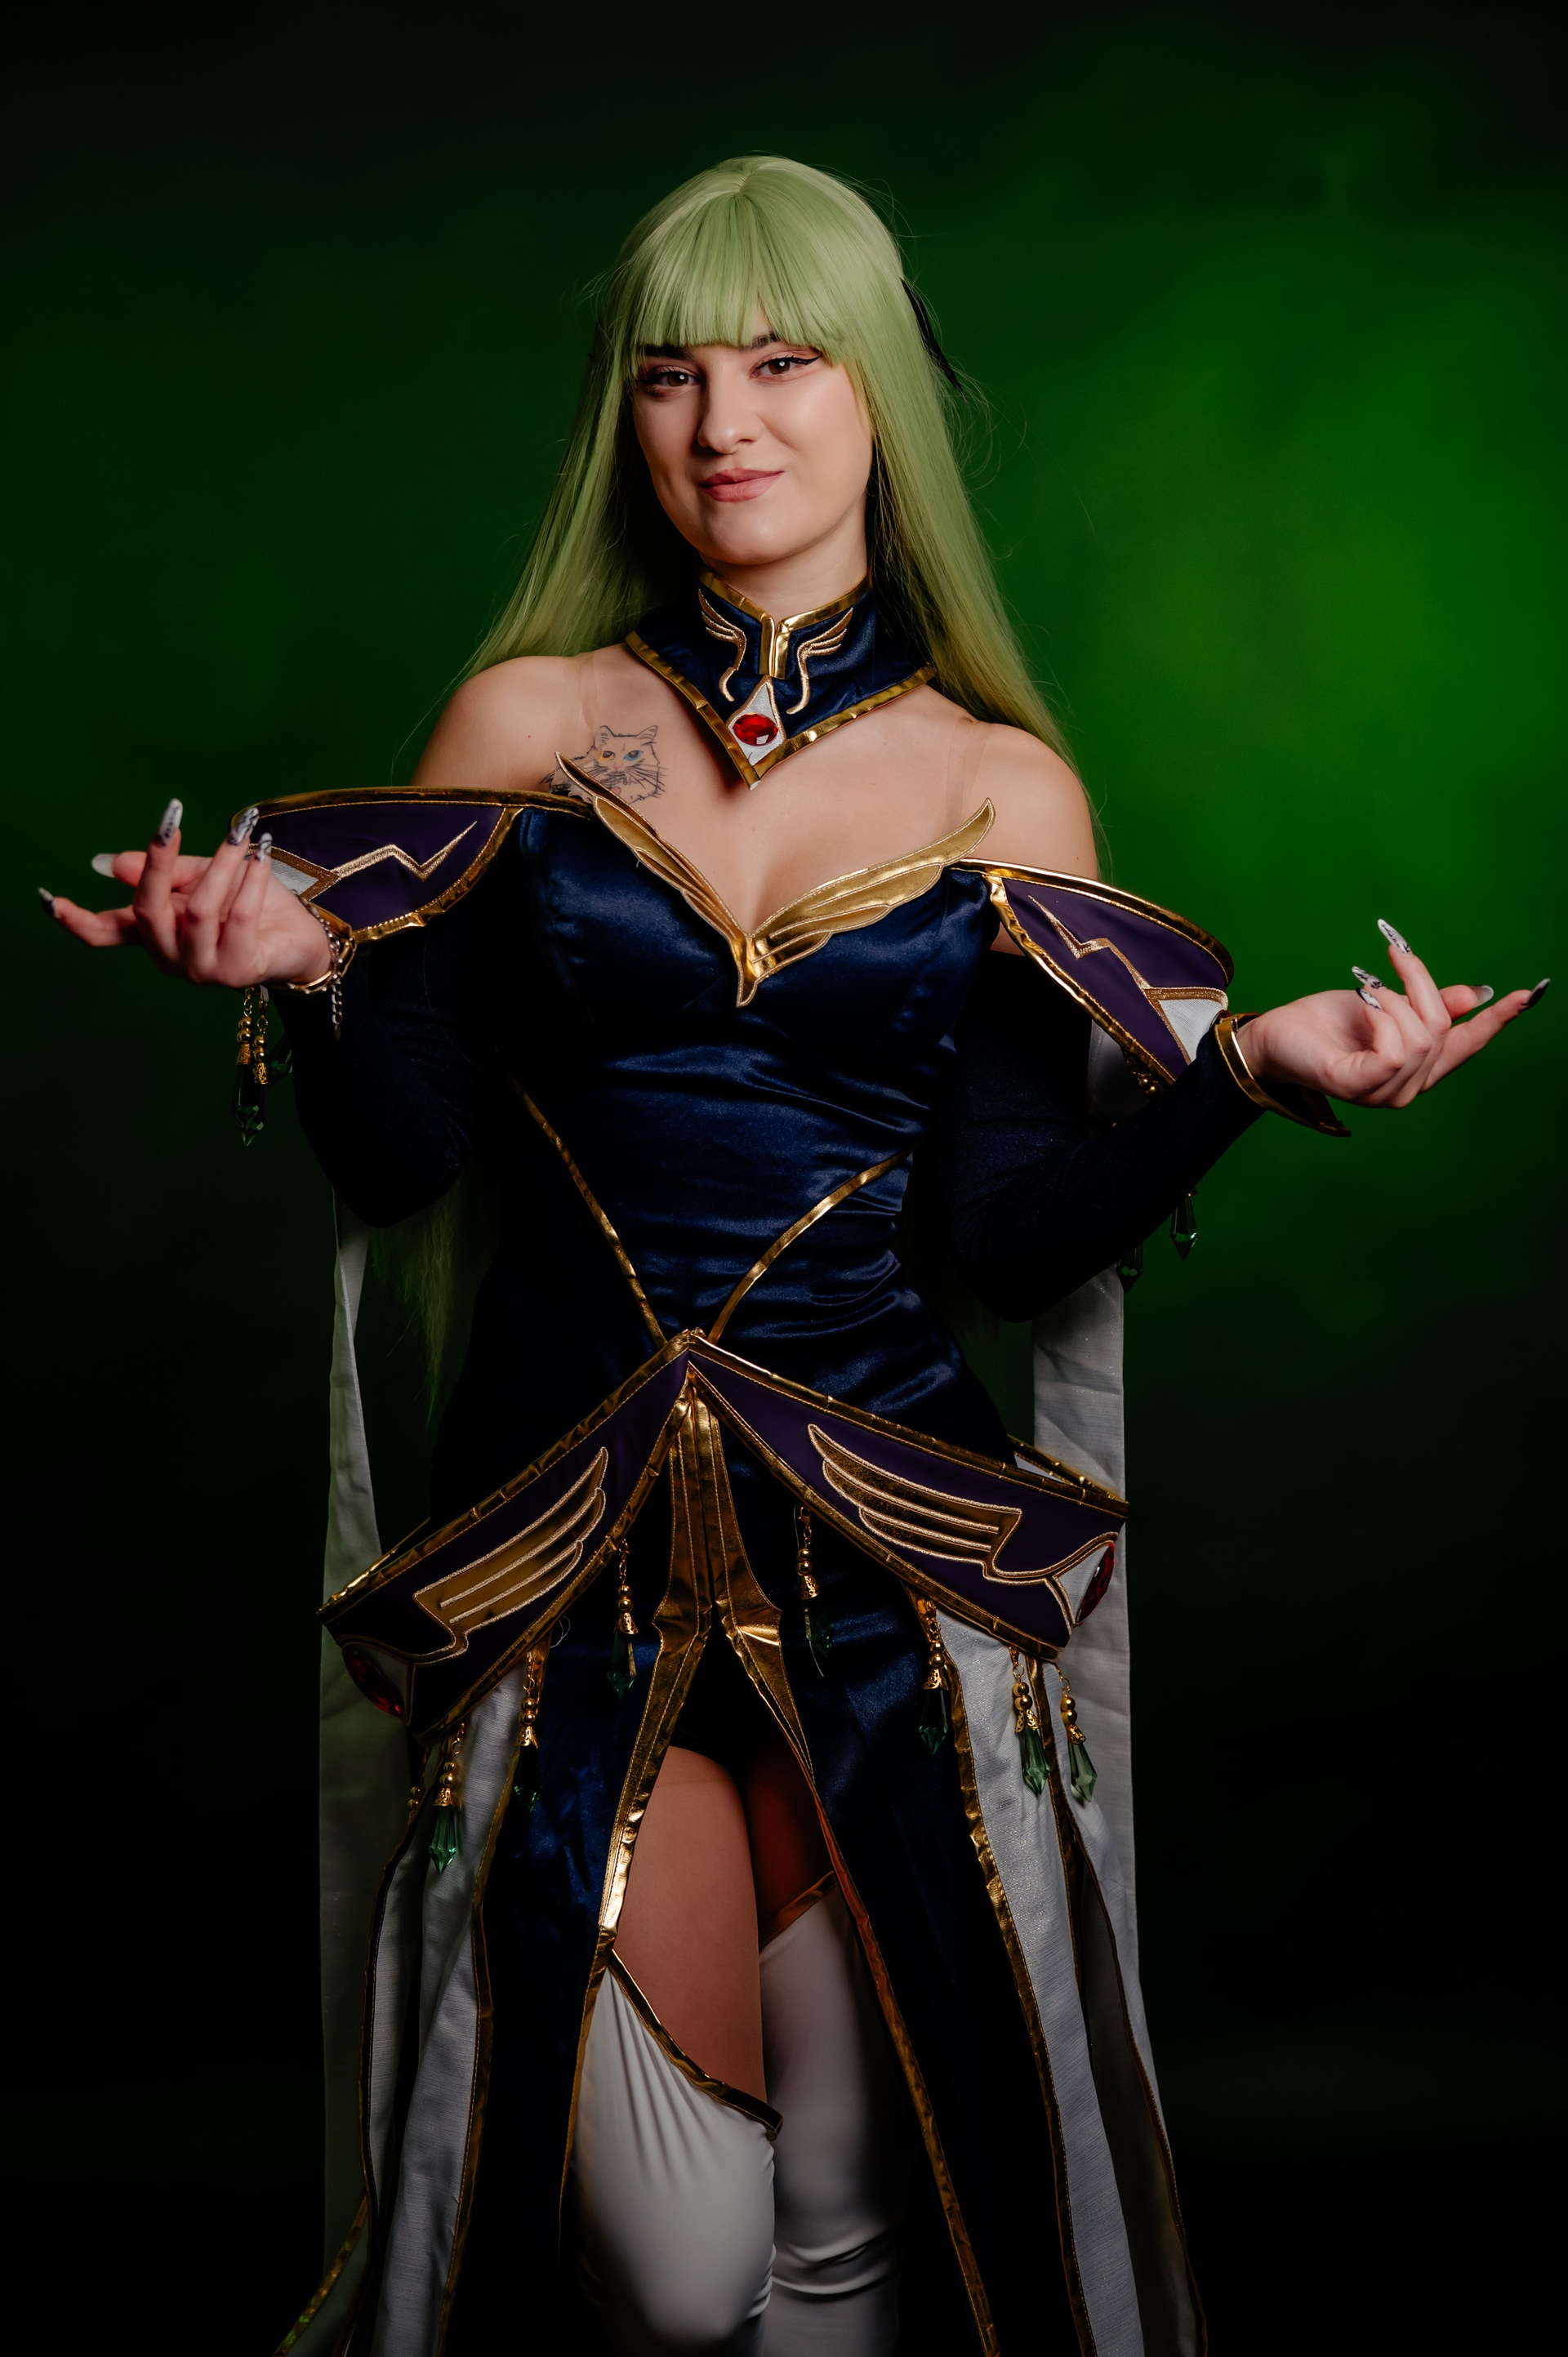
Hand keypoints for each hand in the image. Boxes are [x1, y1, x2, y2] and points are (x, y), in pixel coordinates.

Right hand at [42, 799, 331, 987]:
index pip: (106, 933)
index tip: (50, 899)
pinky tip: (262, 855)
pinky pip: (239, 918)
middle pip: (147, 911)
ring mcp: (202, 970)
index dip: (76, 920)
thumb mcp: (201, 876)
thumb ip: (164, 871)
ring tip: (241, 835)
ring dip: (220, 865)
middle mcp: (170, 958)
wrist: (300, 936)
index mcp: (154, 934)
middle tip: (171, 823)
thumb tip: (111, 865)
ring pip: (197, 911)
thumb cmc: (248, 903)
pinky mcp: (239, 972)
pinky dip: (250, 880)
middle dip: (158, 864)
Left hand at [1240, 922, 1546, 1108]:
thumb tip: (1476, 995)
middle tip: (1393, 954)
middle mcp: (1409, 1086)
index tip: (1532, 991)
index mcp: (1419, 1065)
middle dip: (1422, 985)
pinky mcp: (1359, 1087)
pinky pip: (1393, 1051)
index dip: (1499, 1019)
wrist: (1275, 1034)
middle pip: (1444, 1029)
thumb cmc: (1326, 1022)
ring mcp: (1385, 1092)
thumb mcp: (1386, 1002)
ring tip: (1367, 988)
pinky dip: (1381, 1017)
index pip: (1469, 1043)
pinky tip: (1363, 1006)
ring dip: (1394, 998)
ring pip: (1421, 1037)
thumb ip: (1431, 1003)